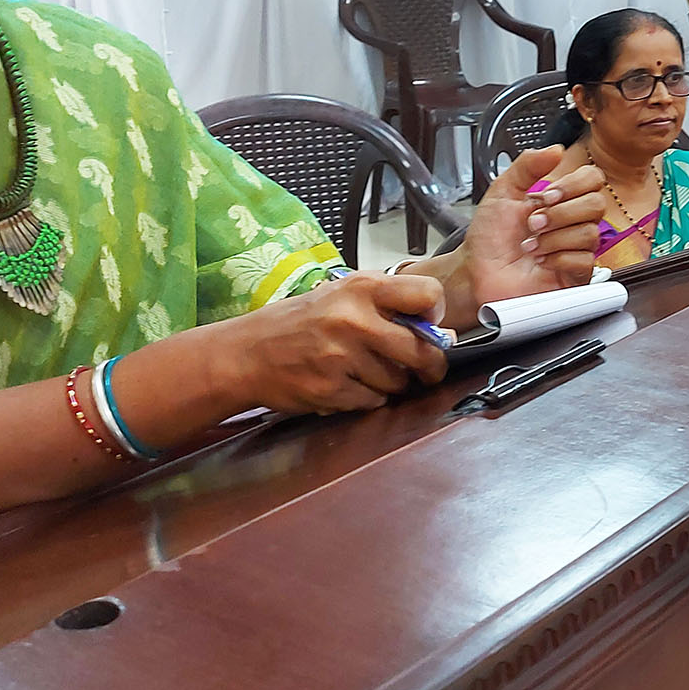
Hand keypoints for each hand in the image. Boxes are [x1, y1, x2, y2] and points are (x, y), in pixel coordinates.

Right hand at [218, 270, 447, 413]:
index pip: (428, 293)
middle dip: (429, 365)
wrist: (246, 353)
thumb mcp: (341, 295)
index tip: (430, 326)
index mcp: (362, 287)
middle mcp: (354, 319)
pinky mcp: (331, 389)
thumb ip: (388, 306)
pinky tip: (347, 384)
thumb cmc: (300, 322)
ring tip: (367, 371)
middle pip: (423, 350)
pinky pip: (373, 401)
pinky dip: (367, 398)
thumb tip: (442, 331)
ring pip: (398, 381)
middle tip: (425, 370)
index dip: (436, 314)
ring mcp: (342, 356)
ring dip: (392, 383)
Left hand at [436, 145, 607, 324]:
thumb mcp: (501, 192)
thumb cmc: (489, 238)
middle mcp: (571, 221)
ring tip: (531, 246)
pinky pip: (584, 261)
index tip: (547, 195)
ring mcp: (575, 248)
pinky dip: (558, 259)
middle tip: (533, 223)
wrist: (477, 272)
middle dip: (559, 213)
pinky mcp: (575, 275)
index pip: (592, 179)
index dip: (573, 185)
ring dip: (552, 239)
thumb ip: (527, 166)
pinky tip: (541, 261)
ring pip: (589, 233)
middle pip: (596, 204)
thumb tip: (555, 149)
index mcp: (559, 198)